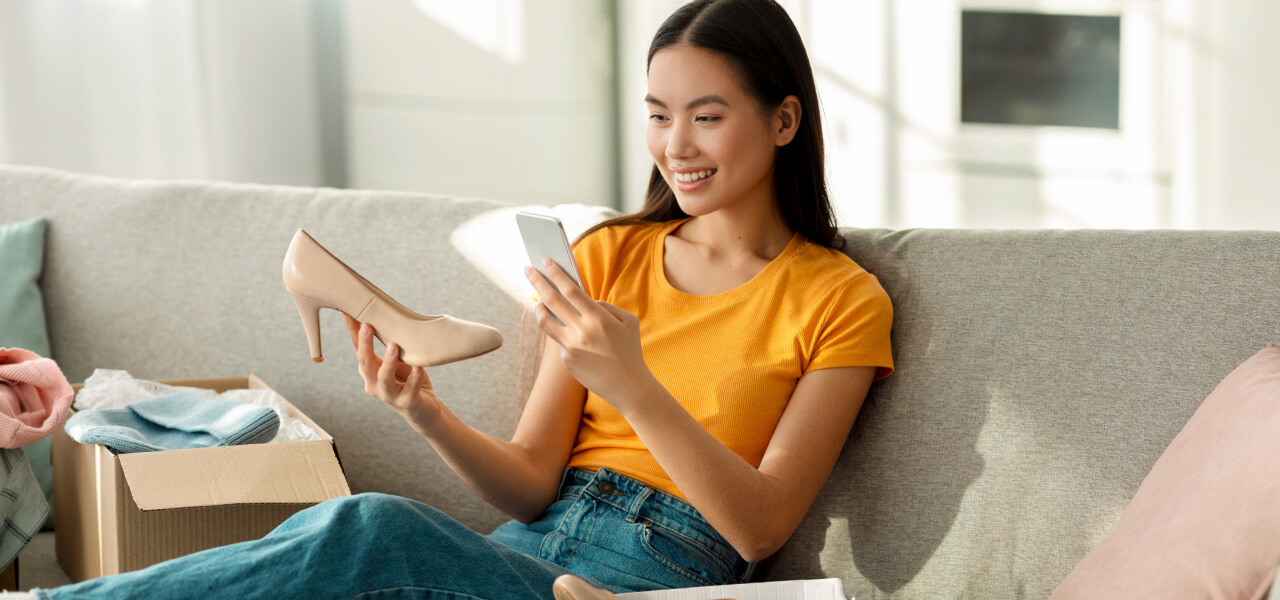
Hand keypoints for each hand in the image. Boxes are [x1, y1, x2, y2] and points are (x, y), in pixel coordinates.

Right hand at [343, 313, 443, 421]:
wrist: (423, 409)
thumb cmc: (407, 380)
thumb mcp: (396, 361)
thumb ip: (389, 345)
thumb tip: (386, 317)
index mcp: (369, 372)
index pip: (358, 350)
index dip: (352, 332)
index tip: (347, 313)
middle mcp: (374, 384)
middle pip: (366, 363)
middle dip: (365, 344)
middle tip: (367, 326)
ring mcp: (389, 395)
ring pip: (384, 378)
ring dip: (388, 362)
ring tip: (393, 346)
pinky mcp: (407, 402)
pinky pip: (410, 388)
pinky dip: (415, 377)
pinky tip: (418, 367)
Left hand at [525, 259, 655, 408]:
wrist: (628, 386)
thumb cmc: (630, 350)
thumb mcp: (628, 322)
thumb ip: (605, 306)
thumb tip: (584, 301)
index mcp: (598, 318)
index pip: (571, 290)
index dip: (556, 274)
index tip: (546, 261)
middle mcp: (581, 331)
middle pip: (552, 300)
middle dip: (538, 282)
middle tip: (528, 270)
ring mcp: (571, 347)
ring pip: (545, 321)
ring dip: (539, 306)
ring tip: (539, 299)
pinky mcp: (566, 360)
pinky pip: (558, 339)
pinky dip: (560, 330)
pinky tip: (565, 328)